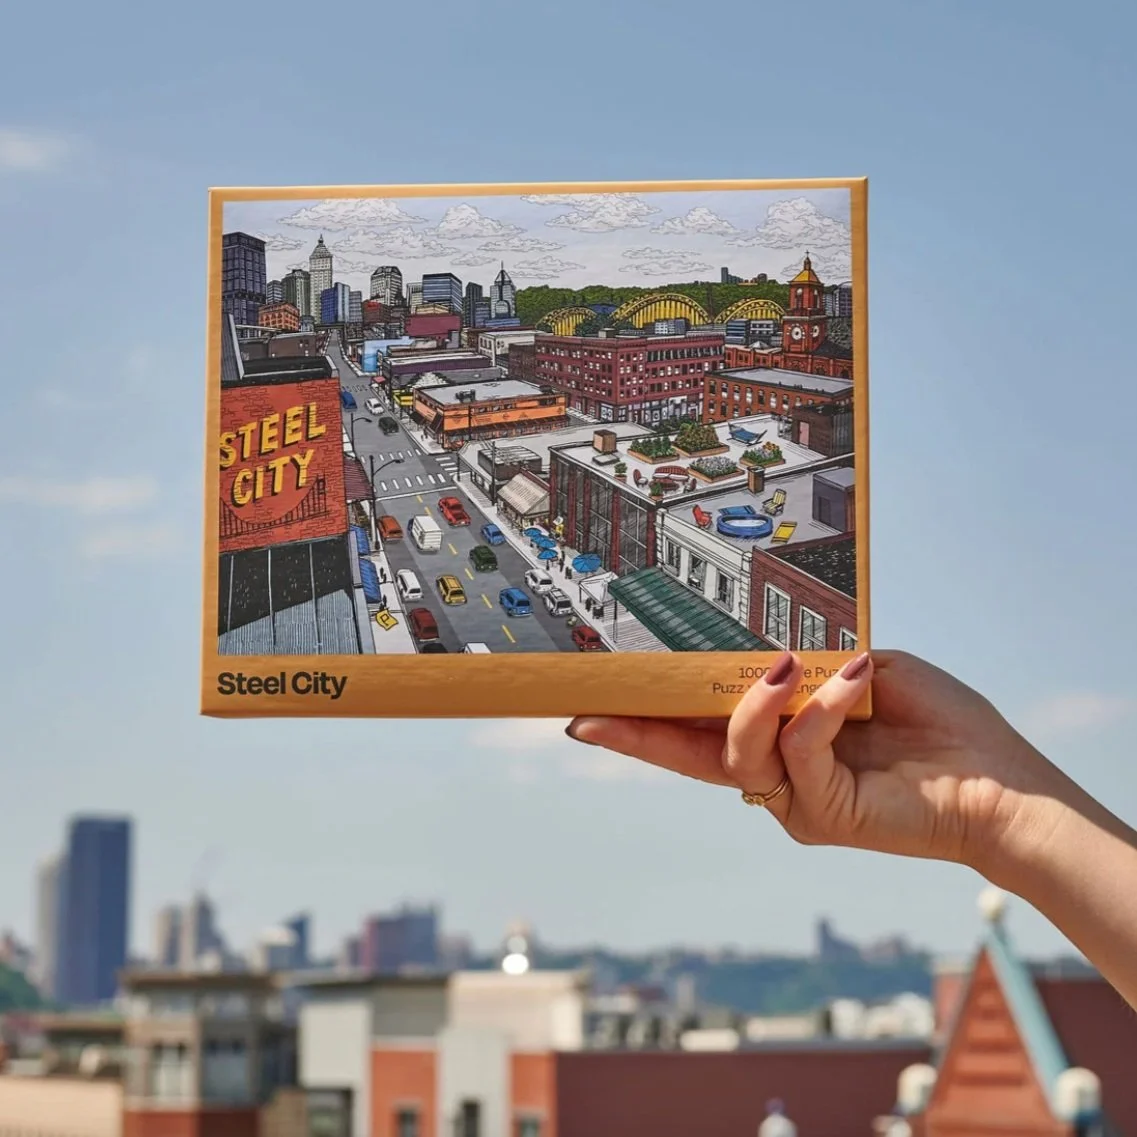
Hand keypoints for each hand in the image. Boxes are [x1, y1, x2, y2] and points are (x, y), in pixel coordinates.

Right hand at [565, 651, 1066, 877]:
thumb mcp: (858, 671)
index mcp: (779, 739)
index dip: (649, 717)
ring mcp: (796, 801)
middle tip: (590, 719)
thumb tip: (756, 656)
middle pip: (687, 758)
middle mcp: (776, 777)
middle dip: (636, 737)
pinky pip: (801, 751)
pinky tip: (856, 680)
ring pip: (738, 756)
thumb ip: (805, 666)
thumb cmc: (937, 721)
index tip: (597, 705)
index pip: (701, 728)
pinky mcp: (824, 814)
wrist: (999, 778)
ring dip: (756, 704)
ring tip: (784, 667)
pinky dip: (823, 709)